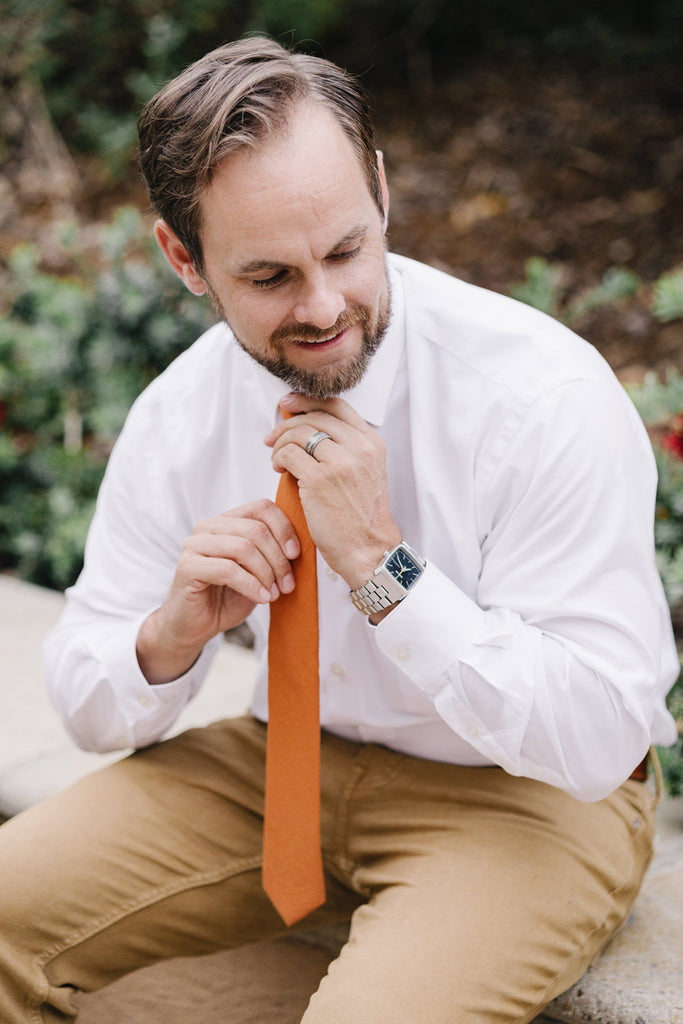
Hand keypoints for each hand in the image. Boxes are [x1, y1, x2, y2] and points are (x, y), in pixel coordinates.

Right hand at [136, 499, 299, 683]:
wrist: (196, 626)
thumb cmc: (229, 597)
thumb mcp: (258, 571)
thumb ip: (273, 554)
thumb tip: (299, 547)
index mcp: (227, 521)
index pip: (262, 507)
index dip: (284, 529)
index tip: (296, 555)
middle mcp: (209, 527)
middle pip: (256, 530)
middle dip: (278, 559)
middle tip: (288, 584)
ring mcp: (194, 545)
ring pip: (244, 548)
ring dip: (266, 574)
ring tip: (274, 593)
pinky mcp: (187, 567)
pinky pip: (228, 570)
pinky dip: (251, 586)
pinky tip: (262, 599)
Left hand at [265, 393, 401, 588]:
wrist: (368, 549)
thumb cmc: (361, 517)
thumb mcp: (366, 473)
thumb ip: (347, 449)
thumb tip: (311, 429)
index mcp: (372, 443)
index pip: (336, 405)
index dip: (308, 400)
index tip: (290, 404)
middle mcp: (359, 447)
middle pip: (314, 416)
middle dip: (287, 423)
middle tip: (272, 437)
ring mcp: (339, 462)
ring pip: (298, 433)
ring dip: (280, 443)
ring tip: (276, 459)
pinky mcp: (319, 480)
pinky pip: (288, 454)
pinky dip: (278, 458)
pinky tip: (278, 469)